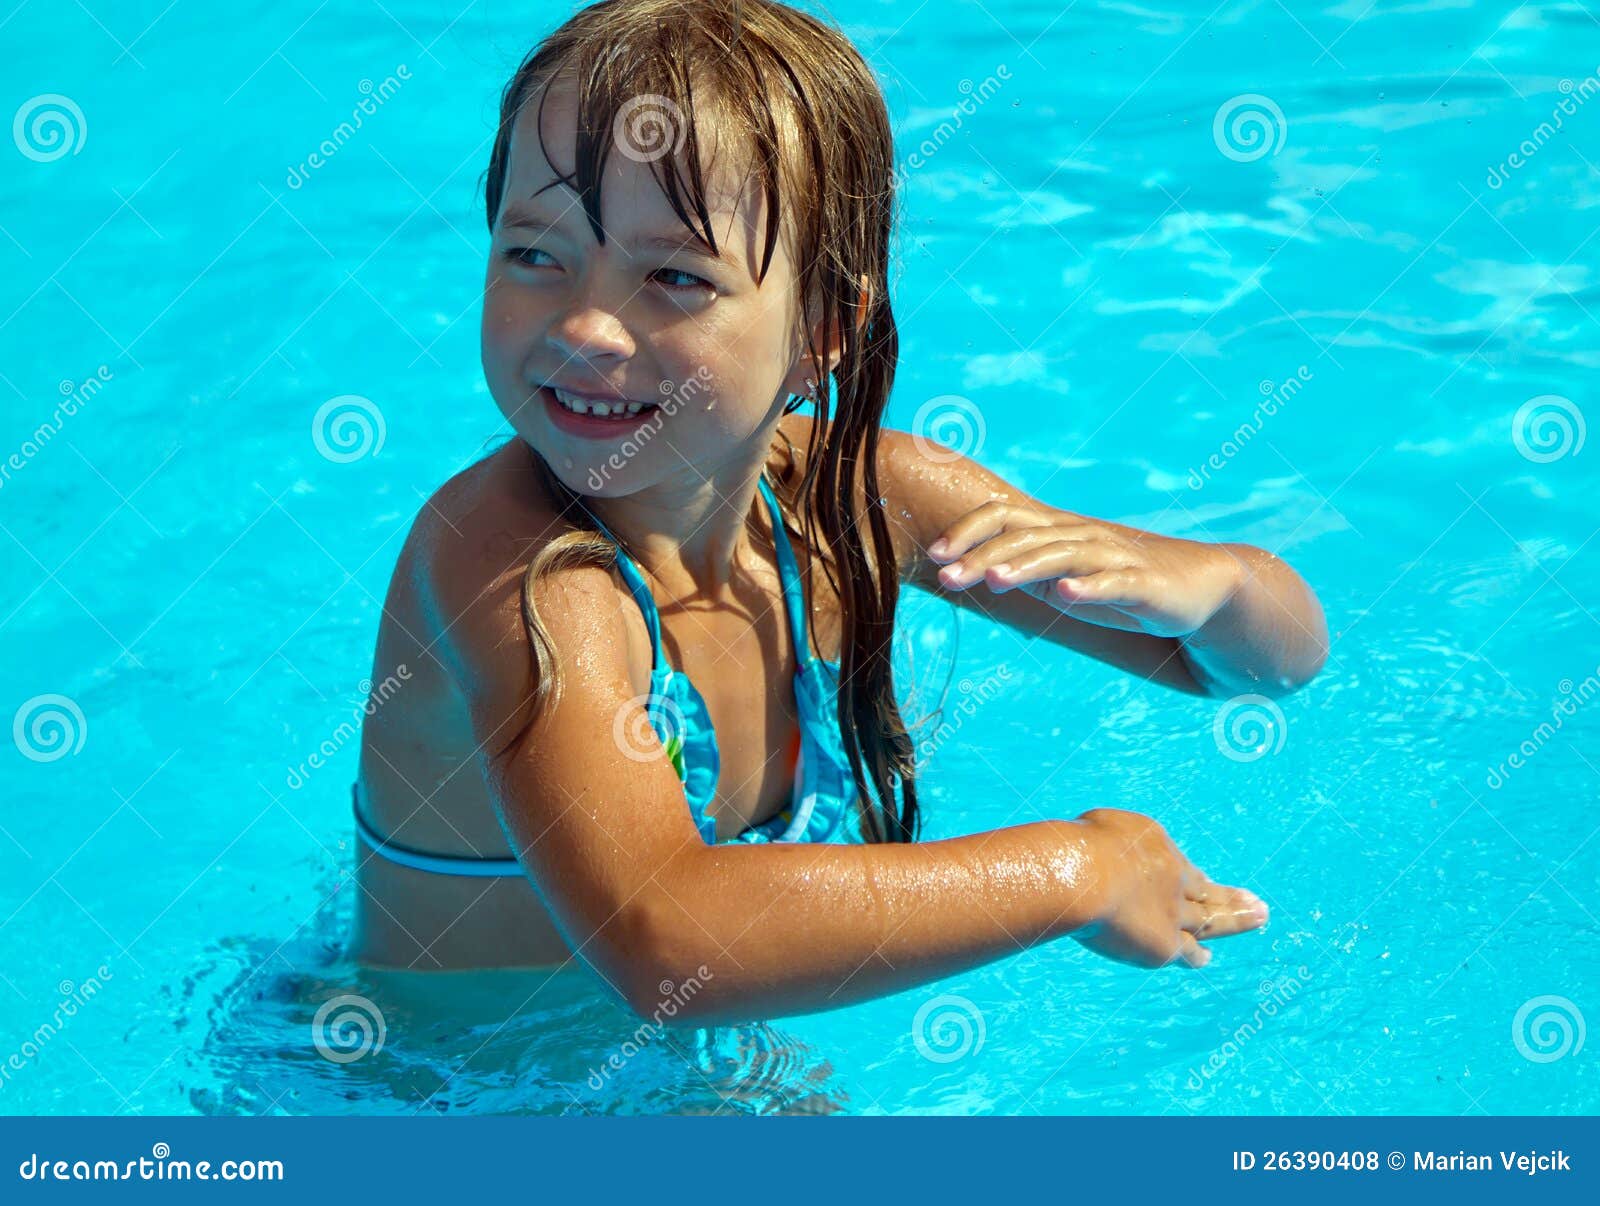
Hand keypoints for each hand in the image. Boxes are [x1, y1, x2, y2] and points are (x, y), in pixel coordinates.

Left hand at [927, 500, 1242, 637]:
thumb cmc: (1120, 585)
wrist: (1197, 589)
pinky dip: (1089, 587)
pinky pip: (1113, 582)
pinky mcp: (1143, 583)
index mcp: (1055, 532)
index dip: (968, 531)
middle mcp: (1080, 536)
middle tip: (946, 577)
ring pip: (1062, 555)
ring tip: (995, 582)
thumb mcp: (1063, 579)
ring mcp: (1112, 557)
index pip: (1003, 517)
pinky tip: (1066, 595)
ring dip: (1026, 567)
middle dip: (982, 556)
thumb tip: (972, 571)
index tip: (935, 556)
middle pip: (1024, 537)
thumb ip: (1023, 572)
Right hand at [1071, 807, 1266, 968]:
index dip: (1194, 877)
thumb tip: (1098, 845)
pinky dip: (1198, 955)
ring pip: (1211, 920)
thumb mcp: (1098, 827)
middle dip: (1232, 897)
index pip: (1180, 866)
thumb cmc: (1080, 845)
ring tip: (1260, 918)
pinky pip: (1187, 951)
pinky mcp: (1164, 943)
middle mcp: (1174, 878)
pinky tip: (1206, 959)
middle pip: (1208, 892)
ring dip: (1236, 920)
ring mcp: (1173, 912)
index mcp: (1157, 846)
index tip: (1206, 881)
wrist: (1086, 874)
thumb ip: (1107, 840)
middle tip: (1258, 902)